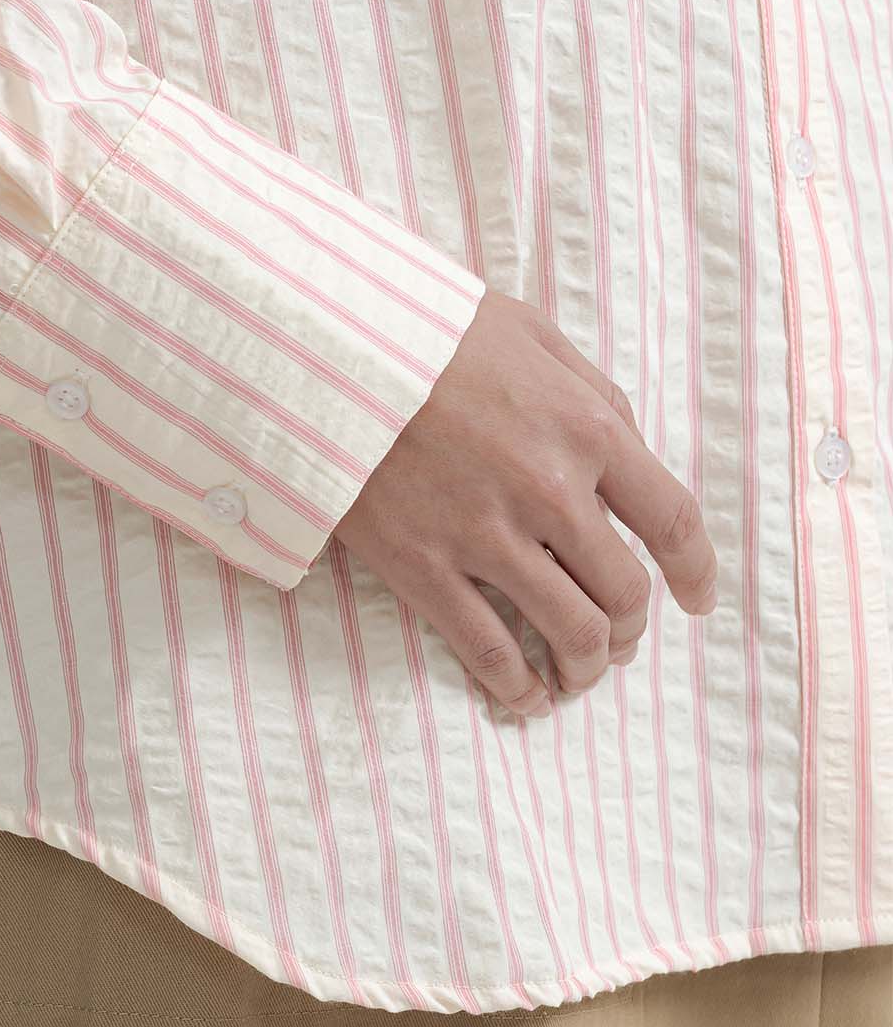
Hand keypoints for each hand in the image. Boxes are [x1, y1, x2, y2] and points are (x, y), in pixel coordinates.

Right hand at [334, 290, 717, 715]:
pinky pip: (487, 650)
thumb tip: (627, 447)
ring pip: (568, 632)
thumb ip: (590, 391)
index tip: (698, 599)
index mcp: (587, 431)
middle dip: (631, 627)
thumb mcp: (531, 332)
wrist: (327, 344)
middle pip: (623, 592)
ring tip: (577, 674)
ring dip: (584, 665)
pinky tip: (522, 696)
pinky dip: (515, 686)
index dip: (696, 571)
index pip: (671, 521)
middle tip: (621, 638)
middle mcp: (550, 492)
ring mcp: (486, 536)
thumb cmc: (429, 330)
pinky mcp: (423, 567)